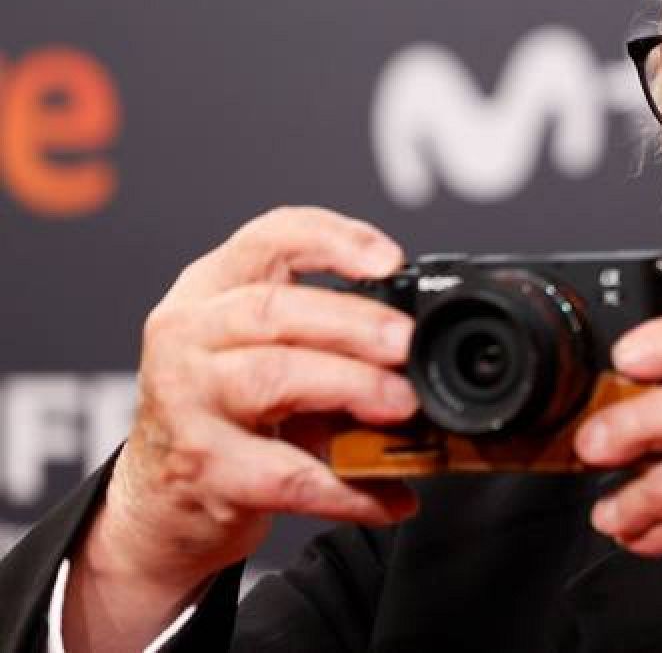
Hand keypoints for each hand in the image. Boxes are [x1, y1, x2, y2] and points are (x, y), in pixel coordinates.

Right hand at [67, 207, 419, 650]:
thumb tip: (428, 351)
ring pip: (273, 378)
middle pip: (273, 310)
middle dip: (354, 324)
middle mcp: (188, 334)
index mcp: (212, 289)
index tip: (390, 261)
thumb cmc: (228, 409)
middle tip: (408, 343)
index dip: (333, 240)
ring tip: (404, 405)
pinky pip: (284, 474)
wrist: (159, 496)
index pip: (269, 238)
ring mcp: (186, 401)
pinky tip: (390, 497)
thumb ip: (331, 333)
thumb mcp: (266, 349)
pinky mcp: (200, 468)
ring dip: (352, 387)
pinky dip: (346, 488)